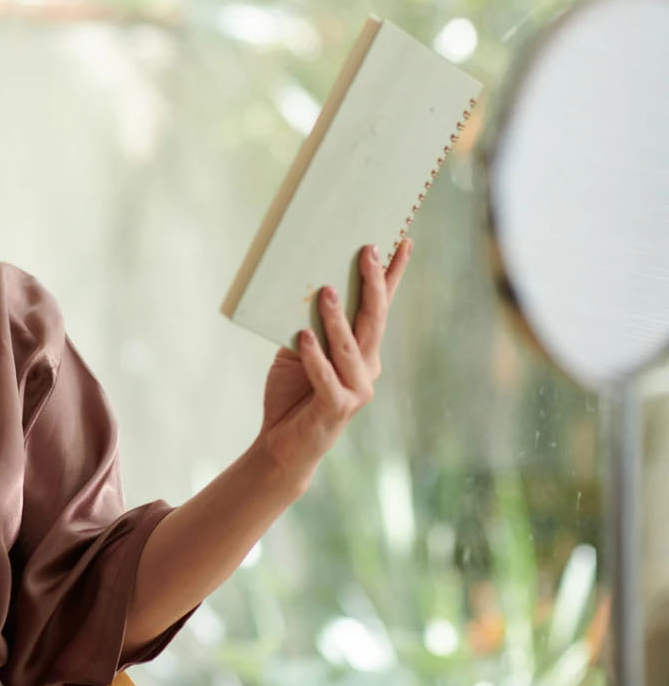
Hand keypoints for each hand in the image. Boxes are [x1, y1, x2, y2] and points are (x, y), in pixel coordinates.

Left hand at [254, 239, 412, 483]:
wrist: (282, 445)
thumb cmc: (292, 394)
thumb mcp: (298, 351)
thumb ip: (309, 325)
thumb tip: (308, 287)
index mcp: (362, 351)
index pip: (381, 307)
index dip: (393, 275)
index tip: (404, 240)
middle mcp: (367, 368)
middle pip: (374, 319)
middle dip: (373, 283)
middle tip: (368, 249)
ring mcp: (356, 389)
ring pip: (351, 346)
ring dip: (338, 317)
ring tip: (327, 289)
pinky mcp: (336, 408)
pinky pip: (325, 377)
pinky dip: (315, 356)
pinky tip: (304, 335)